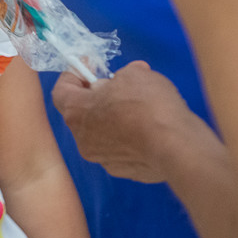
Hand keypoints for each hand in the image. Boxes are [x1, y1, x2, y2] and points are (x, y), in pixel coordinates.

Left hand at [52, 61, 203, 183]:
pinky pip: (122, 149)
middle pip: (83, 114)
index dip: (73, 75)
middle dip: (99, 97)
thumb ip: (122, 76)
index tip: (89, 66)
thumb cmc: (149, 105)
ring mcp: (103, 159)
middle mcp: (83, 139)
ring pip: (104, 133)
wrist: (176, 146)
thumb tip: (124, 80)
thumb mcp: (134, 74)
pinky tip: (150, 129)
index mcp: (76, 113)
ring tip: (141, 107)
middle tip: (120, 86)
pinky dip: (131, 138)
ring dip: (116, 118)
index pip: (61, 91)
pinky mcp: (125, 172)